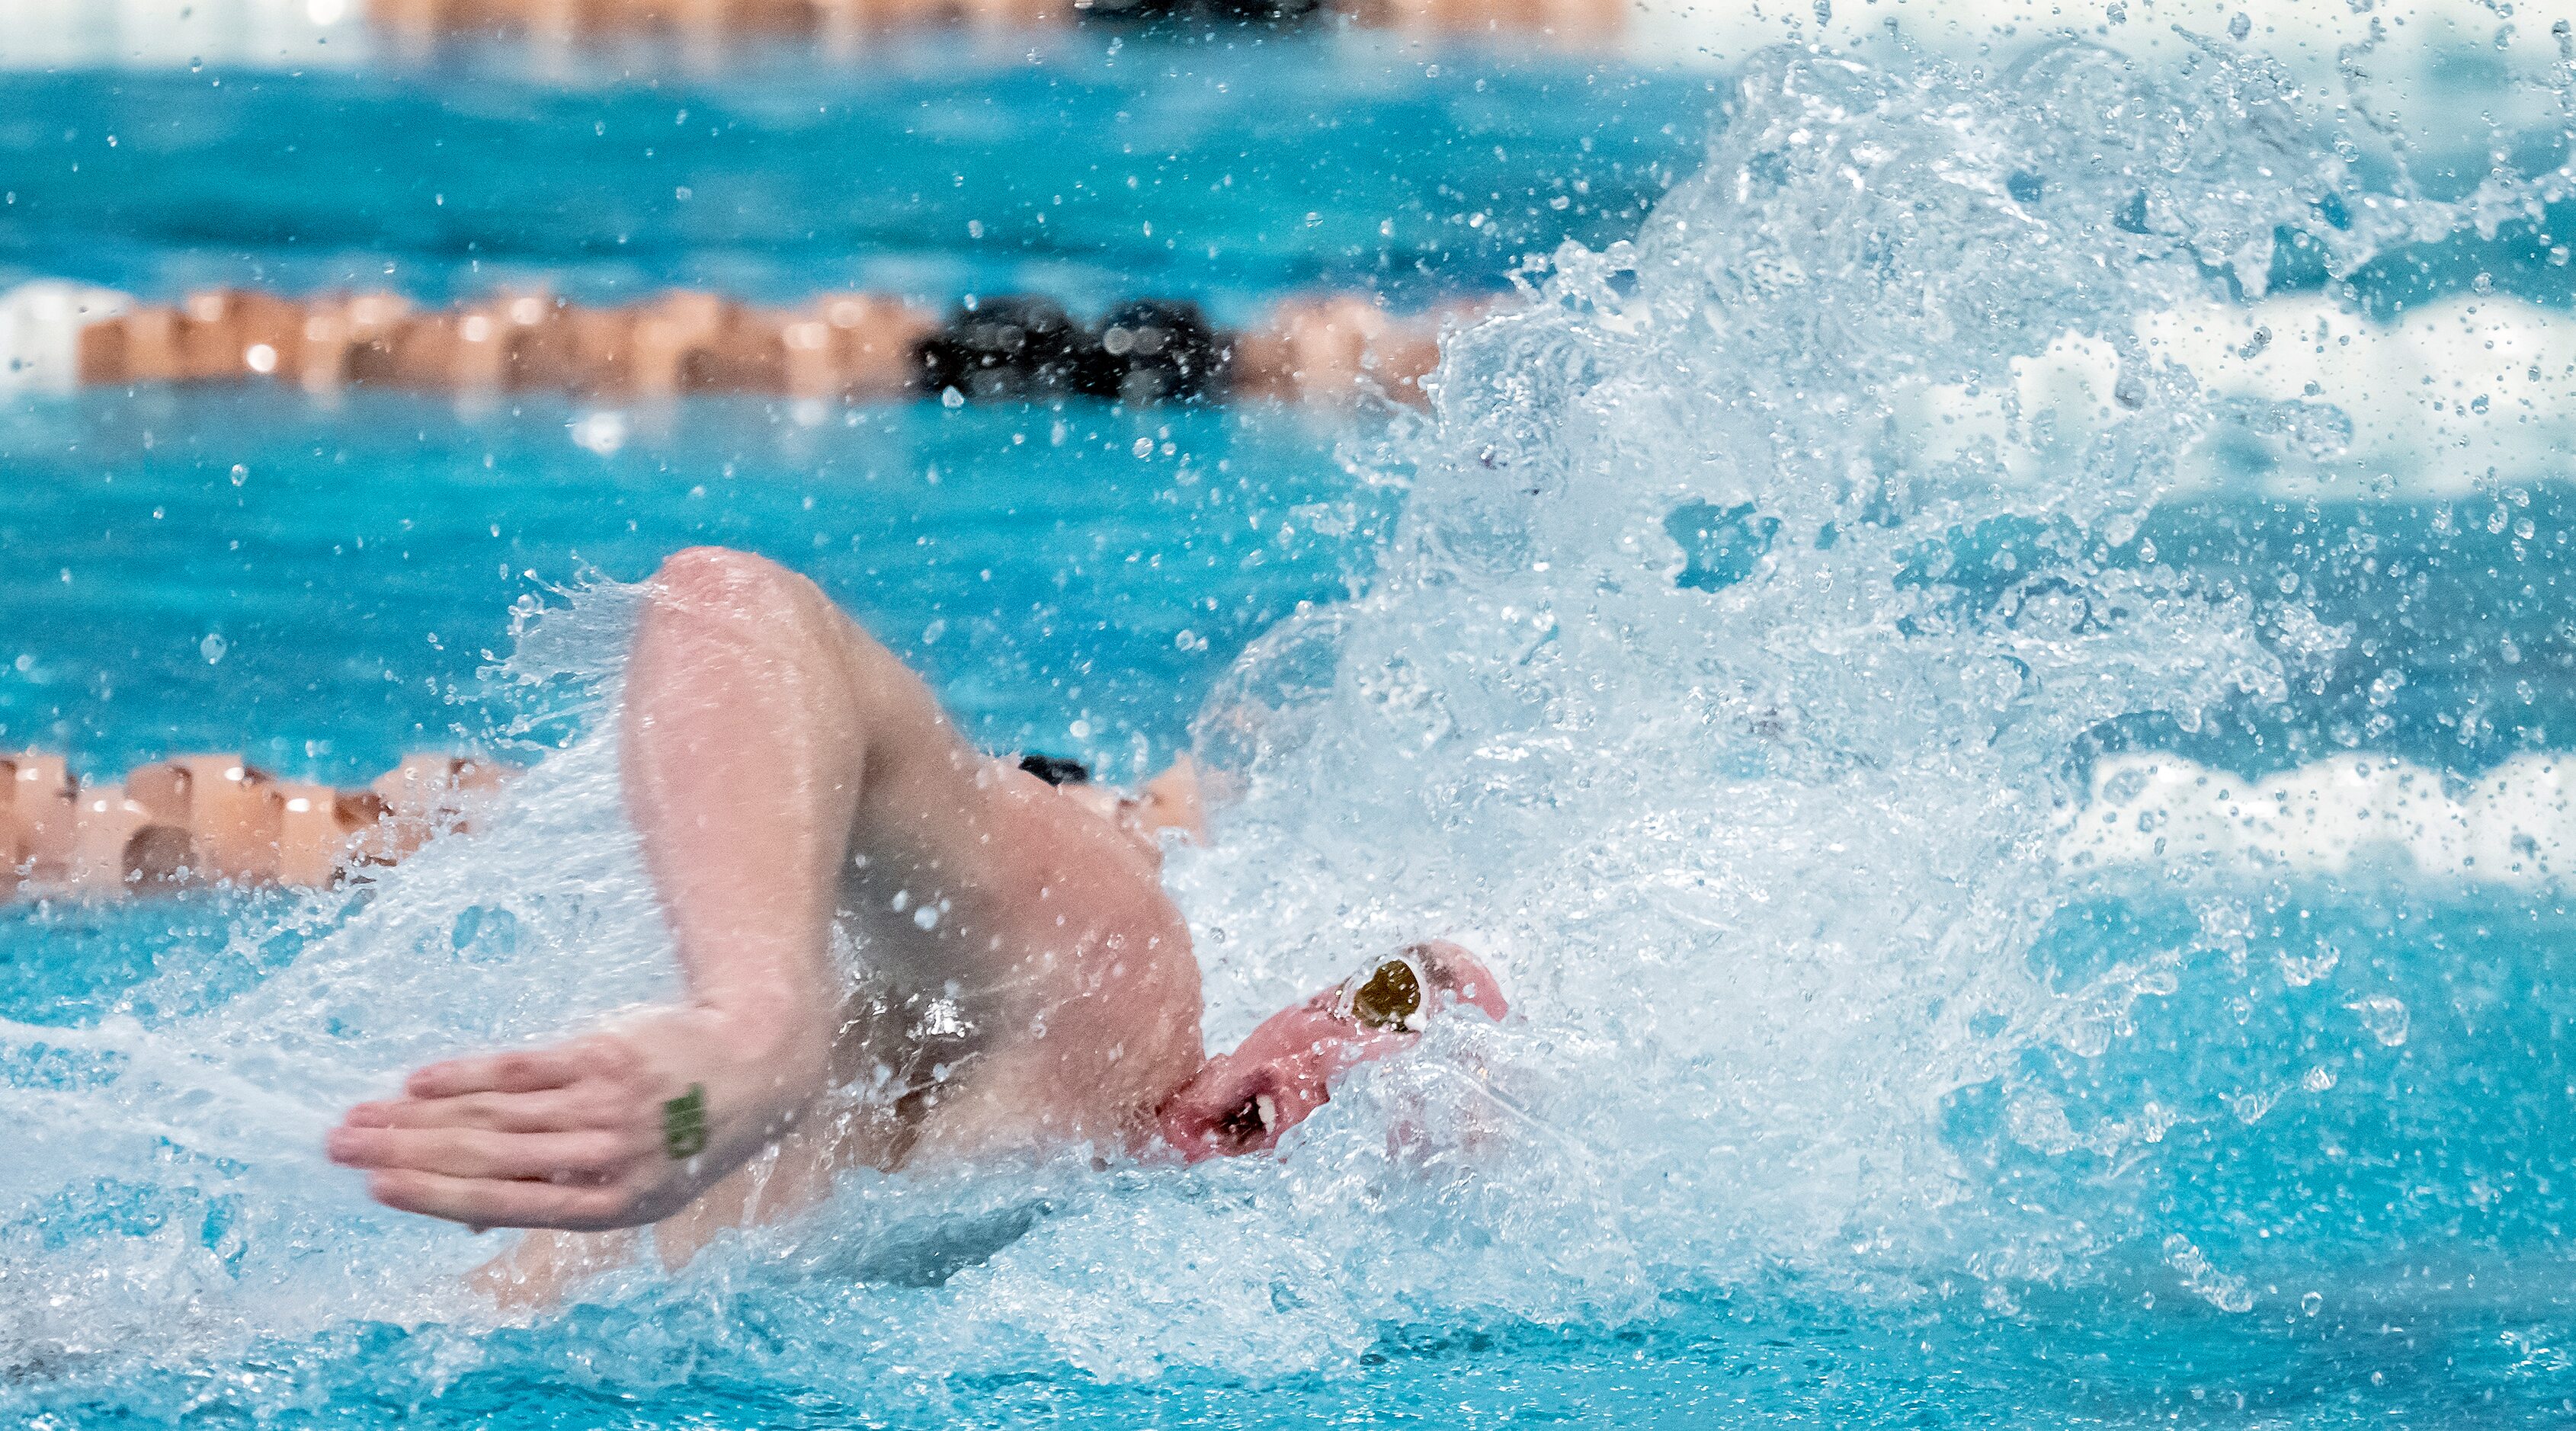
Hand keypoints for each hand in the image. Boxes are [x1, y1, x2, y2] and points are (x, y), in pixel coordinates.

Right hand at [327, 1009, 771, 1231]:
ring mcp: (602, 1105)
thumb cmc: (681, 1133)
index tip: (376, 1188)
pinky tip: (420, 1081)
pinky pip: (519, 1069)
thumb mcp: (634, 1187)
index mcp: (608, 1205)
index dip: (435, 1197)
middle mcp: (602, 1158)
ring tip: (363, 1116)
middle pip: (485, 1157)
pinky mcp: (601, 1054)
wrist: (754, 1063)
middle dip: (403, 1154)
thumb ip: (557, 1196)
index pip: (503, 1204)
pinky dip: (465, 1076)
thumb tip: (464, 1215)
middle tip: (342, 1147)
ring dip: (417, 1117)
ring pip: (492, 1115)